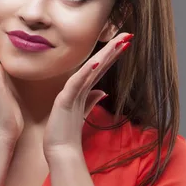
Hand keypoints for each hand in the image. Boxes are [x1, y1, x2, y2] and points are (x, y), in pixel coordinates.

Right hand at [43, 32, 133, 159]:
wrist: (59, 152)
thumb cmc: (65, 134)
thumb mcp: (82, 114)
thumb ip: (90, 101)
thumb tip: (103, 91)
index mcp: (81, 92)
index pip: (99, 70)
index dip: (111, 56)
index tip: (125, 43)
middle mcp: (76, 89)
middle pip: (96, 65)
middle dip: (111, 49)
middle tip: (126, 34)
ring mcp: (70, 94)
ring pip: (88, 70)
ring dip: (103, 56)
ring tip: (117, 43)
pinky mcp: (64, 101)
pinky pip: (76, 84)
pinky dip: (86, 73)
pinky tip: (96, 63)